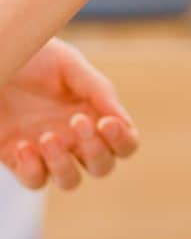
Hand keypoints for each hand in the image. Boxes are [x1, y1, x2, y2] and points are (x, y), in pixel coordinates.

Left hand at [0, 39, 138, 191]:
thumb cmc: (33, 57)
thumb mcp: (68, 65)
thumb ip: (98, 90)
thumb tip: (124, 121)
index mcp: (94, 113)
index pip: (124, 142)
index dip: (123, 140)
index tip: (106, 122)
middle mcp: (75, 137)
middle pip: (103, 166)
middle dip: (96, 150)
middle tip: (77, 121)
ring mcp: (47, 151)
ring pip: (70, 181)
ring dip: (63, 165)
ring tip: (47, 137)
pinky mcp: (18, 159)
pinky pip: (35, 181)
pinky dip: (33, 169)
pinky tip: (22, 145)